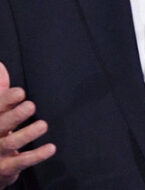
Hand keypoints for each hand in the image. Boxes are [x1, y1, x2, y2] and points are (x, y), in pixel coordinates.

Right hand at [0, 62, 55, 187]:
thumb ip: (0, 88)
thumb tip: (1, 65)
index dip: (6, 100)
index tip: (21, 92)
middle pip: (0, 124)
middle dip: (15, 115)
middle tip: (31, 105)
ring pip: (11, 143)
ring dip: (27, 134)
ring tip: (43, 125)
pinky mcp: (6, 168)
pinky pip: (21, 162)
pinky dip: (36, 156)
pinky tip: (51, 148)